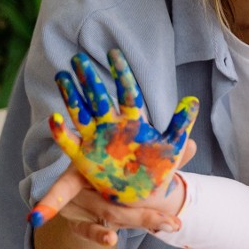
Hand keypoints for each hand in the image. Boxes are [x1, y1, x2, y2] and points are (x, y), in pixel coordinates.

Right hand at [29, 48, 198, 229]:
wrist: (147, 195)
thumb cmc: (160, 170)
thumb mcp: (173, 148)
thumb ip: (181, 124)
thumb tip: (193, 100)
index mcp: (134, 121)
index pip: (128, 93)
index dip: (121, 73)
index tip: (114, 53)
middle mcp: (113, 126)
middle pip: (99, 98)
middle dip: (89, 79)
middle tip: (79, 58)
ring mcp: (97, 139)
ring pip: (81, 113)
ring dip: (71, 96)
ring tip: (62, 76)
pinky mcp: (84, 157)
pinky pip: (69, 143)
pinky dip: (62, 132)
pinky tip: (55, 118)